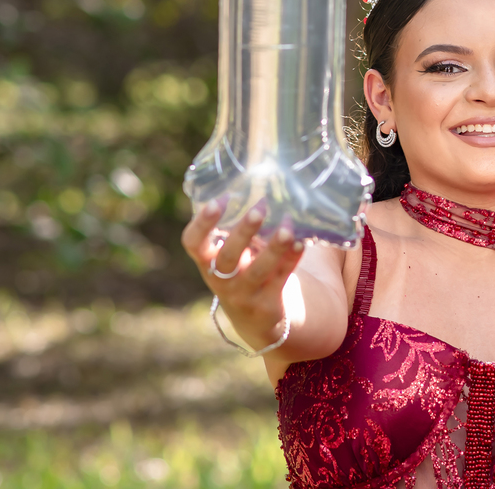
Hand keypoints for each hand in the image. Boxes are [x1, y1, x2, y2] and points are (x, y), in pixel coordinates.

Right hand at [180, 200, 305, 351]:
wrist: (255, 317)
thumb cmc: (243, 267)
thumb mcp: (233, 251)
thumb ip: (237, 227)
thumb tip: (259, 178)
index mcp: (207, 260)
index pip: (193, 243)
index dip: (202, 224)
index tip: (218, 201)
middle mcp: (220, 279)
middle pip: (228, 256)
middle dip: (243, 232)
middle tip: (259, 209)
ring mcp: (243, 294)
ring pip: (257, 271)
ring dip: (273, 248)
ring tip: (287, 227)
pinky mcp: (267, 304)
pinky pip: (280, 279)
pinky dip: (290, 260)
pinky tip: (301, 242)